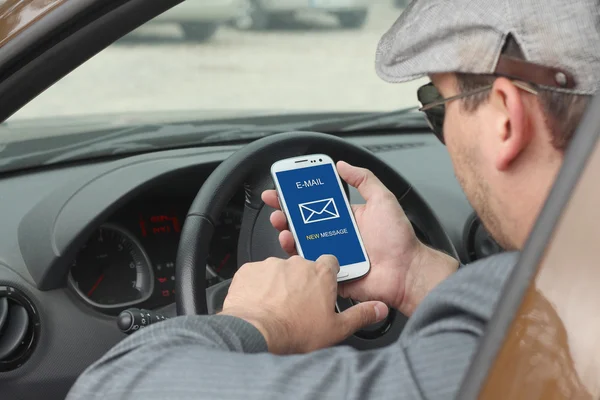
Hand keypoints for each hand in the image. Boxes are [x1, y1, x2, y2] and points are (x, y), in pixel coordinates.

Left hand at [220, 255, 387, 353]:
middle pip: (303, 267)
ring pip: (278, 271)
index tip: (325, 286)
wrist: (255, 332)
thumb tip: (379, 310)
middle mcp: (296, 263)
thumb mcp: (336, 329)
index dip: (328, 275)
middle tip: (298, 304)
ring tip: (276, 307)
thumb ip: (361, 315)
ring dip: (278, 284)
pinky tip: (259, 304)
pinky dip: (257, 287)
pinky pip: (255, 275)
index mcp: (321, 274)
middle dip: (301, 281)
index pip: (331, 262)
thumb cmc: (294, 331)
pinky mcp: (249, 270)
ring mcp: (271, 264)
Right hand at [262, 161, 458, 315]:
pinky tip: (293, 246)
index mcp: (345, 218)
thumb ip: (364, 179)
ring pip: (301, 244)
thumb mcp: (383, 199)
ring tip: (283, 226)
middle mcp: (335, 235)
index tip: (282, 188)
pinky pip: (309, 266)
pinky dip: (298, 258)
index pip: (315, 204)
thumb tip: (343, 165)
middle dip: (285, 214)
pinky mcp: (330, 274)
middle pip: (302, 223)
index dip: (297, 196)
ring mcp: (331, 254)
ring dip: (287, 233)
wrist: (406, 272)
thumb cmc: (399, 239)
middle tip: (276, 207)